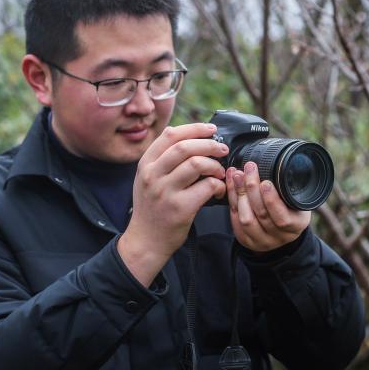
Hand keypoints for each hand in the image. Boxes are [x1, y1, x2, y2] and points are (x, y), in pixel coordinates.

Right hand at [118, 123, 227, 285]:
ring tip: (220, 172)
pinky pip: (206, 186)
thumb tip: (191, 137)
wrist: (146, 240)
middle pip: (185, 146)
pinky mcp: (180, 208)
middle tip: (222, 149)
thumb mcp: (148, 179)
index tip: (211, 130)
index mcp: (146, 164)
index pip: (170, 135)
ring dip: (215, 165)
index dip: (195, 128)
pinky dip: (218, 185)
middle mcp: (152, 175)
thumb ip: (163, 159)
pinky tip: (219, 190)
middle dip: (209, 144)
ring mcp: (165, 191)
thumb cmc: (152, 208)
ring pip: (197, 164)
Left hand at [226, 161, 310, 251]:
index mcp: (295, 226)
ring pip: (246, 218)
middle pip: (261, 215)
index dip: (272, 200)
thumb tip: (274, 166)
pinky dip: (232, 199)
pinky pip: (235, 219)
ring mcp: (261, 241)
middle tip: (249, 169)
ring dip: (239, 193)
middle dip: (252, 189)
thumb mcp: (298, 200)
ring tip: (237, 174)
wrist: (283, 229)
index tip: (265, 182)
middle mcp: (279, 237)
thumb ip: (288, 190)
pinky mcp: (246, 239)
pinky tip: (231, 184)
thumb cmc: (292, 209)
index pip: (282, 218)